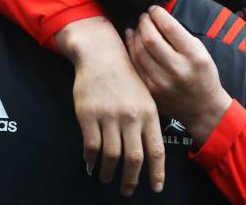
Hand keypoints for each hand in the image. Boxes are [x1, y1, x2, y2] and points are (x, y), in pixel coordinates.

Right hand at [56, 17, 164, 196]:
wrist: (103, 55)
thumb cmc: (127, 77)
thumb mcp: (146, 96)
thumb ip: (148, 123)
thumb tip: (151, 154)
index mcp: (149, 113)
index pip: (156, 150)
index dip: (157, 173)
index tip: (155, 188)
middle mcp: (131, 117)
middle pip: (135, 158)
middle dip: (131, 179)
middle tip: (127, 190)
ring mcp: (109, 116)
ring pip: (112, 156)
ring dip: (109, 172)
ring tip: (106, 178)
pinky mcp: (89, 115)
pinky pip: (91, 145)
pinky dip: (91, 158)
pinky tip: (91, 162)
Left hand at [125, 6, 231, 146]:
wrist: (202, 107)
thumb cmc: (203, 75)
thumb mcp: (201, 51)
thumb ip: (181, 35)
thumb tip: (158, 18)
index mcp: (193, 55)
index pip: (169, 27)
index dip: (158, 14)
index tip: (154, 9)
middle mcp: (177, 69)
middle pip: (150, 38)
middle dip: (144, 22)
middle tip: (144, 16)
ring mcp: (161, 82)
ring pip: (139, 51)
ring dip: (135, 34)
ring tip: (138, 26)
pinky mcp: (150, 90)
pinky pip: (134, 65)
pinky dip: (130, 48)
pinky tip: (132, 39)